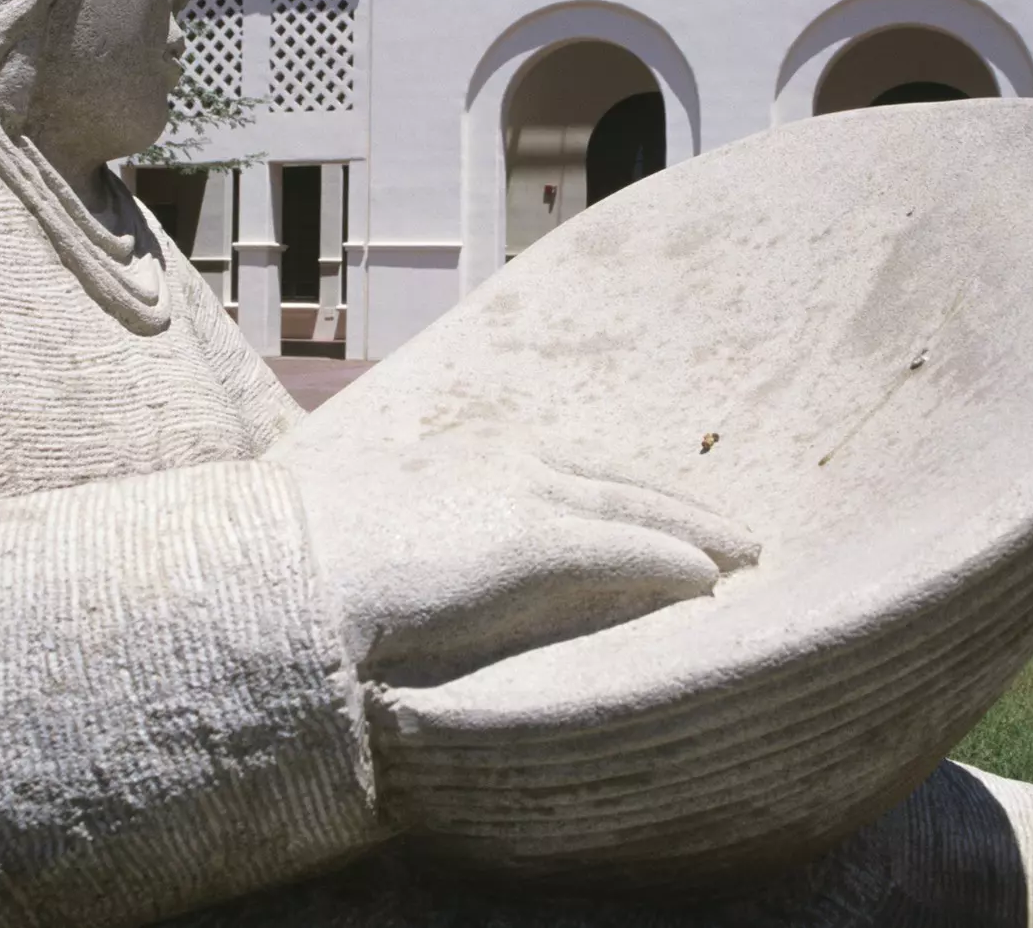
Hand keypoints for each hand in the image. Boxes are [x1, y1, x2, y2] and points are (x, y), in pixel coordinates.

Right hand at [295, 441, 758, 688]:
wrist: (287, 569)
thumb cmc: (317, 560)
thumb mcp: (388, 528)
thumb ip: (435, 533)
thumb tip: (449, 562)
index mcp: (475, 451)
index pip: (580, 468)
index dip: (634, 491)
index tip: (673, 509)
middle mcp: (507, 457)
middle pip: (621, 482)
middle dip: (684, 507)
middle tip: (739, 533)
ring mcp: (520, 493)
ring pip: (636, 509)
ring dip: (696, 533)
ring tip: (745, 557)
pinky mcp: (528, 540)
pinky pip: (624, 549)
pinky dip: (672, 562)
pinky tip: (709, 582)